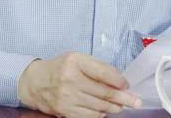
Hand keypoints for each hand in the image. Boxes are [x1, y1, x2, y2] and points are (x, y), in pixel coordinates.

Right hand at [17, 52, 141, 117]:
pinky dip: (100, 114)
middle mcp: (71, 80)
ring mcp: (68, 98)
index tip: (127, 85)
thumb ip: (97, 66)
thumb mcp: (76, 58)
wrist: (35, 82)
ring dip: (114, 107)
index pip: (103, 73)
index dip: (118, 80)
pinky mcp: (65, 112)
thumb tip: (118, 79)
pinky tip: (106, 110)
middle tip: (136, 101)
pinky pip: (89, 116)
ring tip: (123, 106)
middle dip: (123, 98)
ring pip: (99, 106)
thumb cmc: (60, 68)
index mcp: (75, 62)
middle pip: (104, 93)